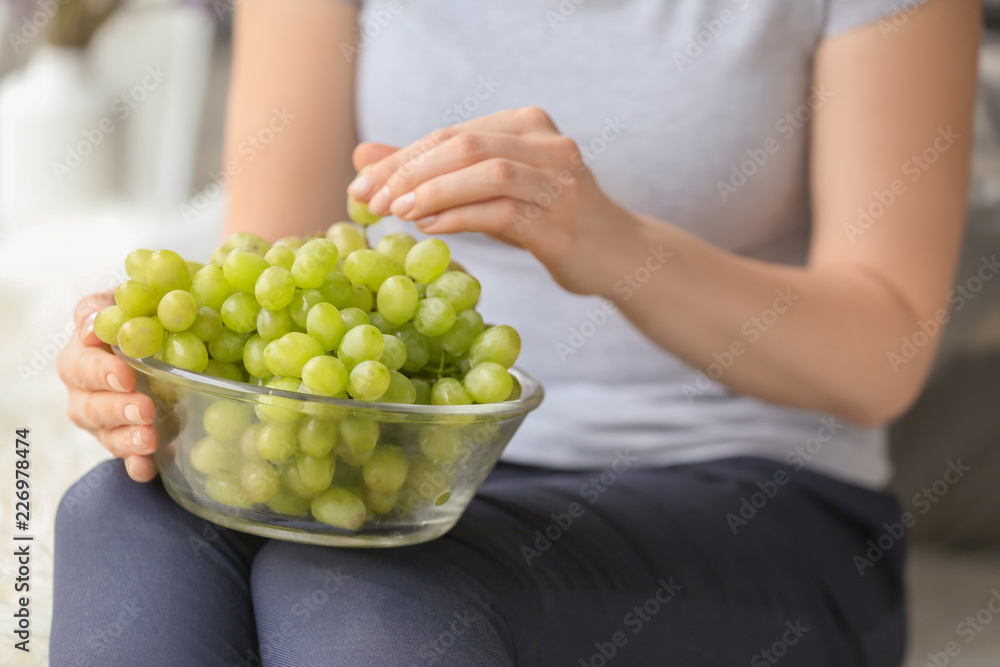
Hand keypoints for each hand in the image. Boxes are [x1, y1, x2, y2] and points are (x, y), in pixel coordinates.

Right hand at [57, 292, 159, 481]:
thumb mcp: (138, 297)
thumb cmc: (148, 311)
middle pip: (90, 403)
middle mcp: (86, 387)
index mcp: (86, 350)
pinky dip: (136, 465)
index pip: (83, 359)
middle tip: (145, 409)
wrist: (169, 334)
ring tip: (150, 439)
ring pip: (104, 432)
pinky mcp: (126, 438)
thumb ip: (115, 305)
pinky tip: (147, 469)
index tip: (125, 374)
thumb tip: (97, 322)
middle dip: (116, 407)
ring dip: (126, 438)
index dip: (100, 369)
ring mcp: (104, 416)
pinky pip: (126, 457)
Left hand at [348, 106, 641, 296]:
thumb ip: (432, 171)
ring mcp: (559, 181)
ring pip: (486, 172)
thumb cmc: (546, 218)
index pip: (451, 134)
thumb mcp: (488, 190)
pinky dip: (460, 217)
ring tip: (396, 213)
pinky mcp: (561, 222)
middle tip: (370, 201)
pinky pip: (504, 212)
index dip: (401, 159)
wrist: (615, 254)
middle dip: (410, 173)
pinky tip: (430, 229)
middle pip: (465, 146)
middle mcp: (546, 144)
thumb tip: (364, 158)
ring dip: (433, 192)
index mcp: (527, 124)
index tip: (361, 184)